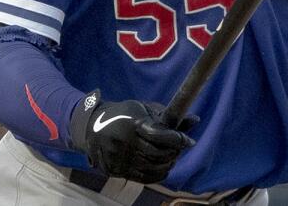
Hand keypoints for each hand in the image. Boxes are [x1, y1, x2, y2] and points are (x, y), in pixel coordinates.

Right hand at [69, 90, 196, 183]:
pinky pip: (143, 178)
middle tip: (180, 148)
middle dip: (174, 152)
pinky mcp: (115, 170)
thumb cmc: (124, 115)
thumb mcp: (145, 109)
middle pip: (159, 154)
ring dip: (168, 164)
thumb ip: (169, 117)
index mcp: (133, 124)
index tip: (189, 141)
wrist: (92, 126)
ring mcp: (118, 158)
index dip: (178, 139)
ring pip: (153, 168)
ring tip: (171, 156)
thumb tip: (196, 120)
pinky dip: (158, 174)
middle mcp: (124, 142)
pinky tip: (162, 167)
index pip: (161, 136)